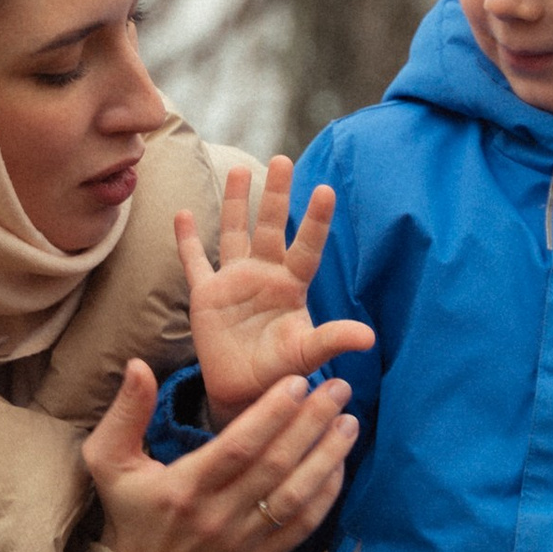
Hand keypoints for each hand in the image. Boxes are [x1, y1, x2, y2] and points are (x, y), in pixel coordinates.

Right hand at [82, 358, 357, 551]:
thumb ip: (125, 412)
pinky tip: (339, 465)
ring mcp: (241, 541)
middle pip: (275, 466)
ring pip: (295, 496)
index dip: (271, 414)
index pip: (238, 447)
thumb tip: (138, 366)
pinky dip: (325, 496)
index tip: (298, 382)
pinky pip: (301, 527)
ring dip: (327, 457)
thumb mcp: (108, 459)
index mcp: (183, 488)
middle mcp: (216, 516)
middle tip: (337, 389)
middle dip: (312, 423)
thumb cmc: (128, 509)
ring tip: (349, 422)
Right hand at [180, 159, 374, 421]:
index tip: (325, 189)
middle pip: (270, 227)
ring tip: (238, 168)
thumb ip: (332, 340)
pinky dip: (187, 240)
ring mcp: (234, 281)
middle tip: (282, 159)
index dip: (314, 220)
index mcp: (292, 286)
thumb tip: (370, 337)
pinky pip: (195, 261)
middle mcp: (265, 275)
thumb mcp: (306, 355)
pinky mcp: (207, 295)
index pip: (306, 246)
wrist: (247, 391)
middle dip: (275, 195)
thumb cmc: (282, 372)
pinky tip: (182, 214)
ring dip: (235, 203)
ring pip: (234, 233)